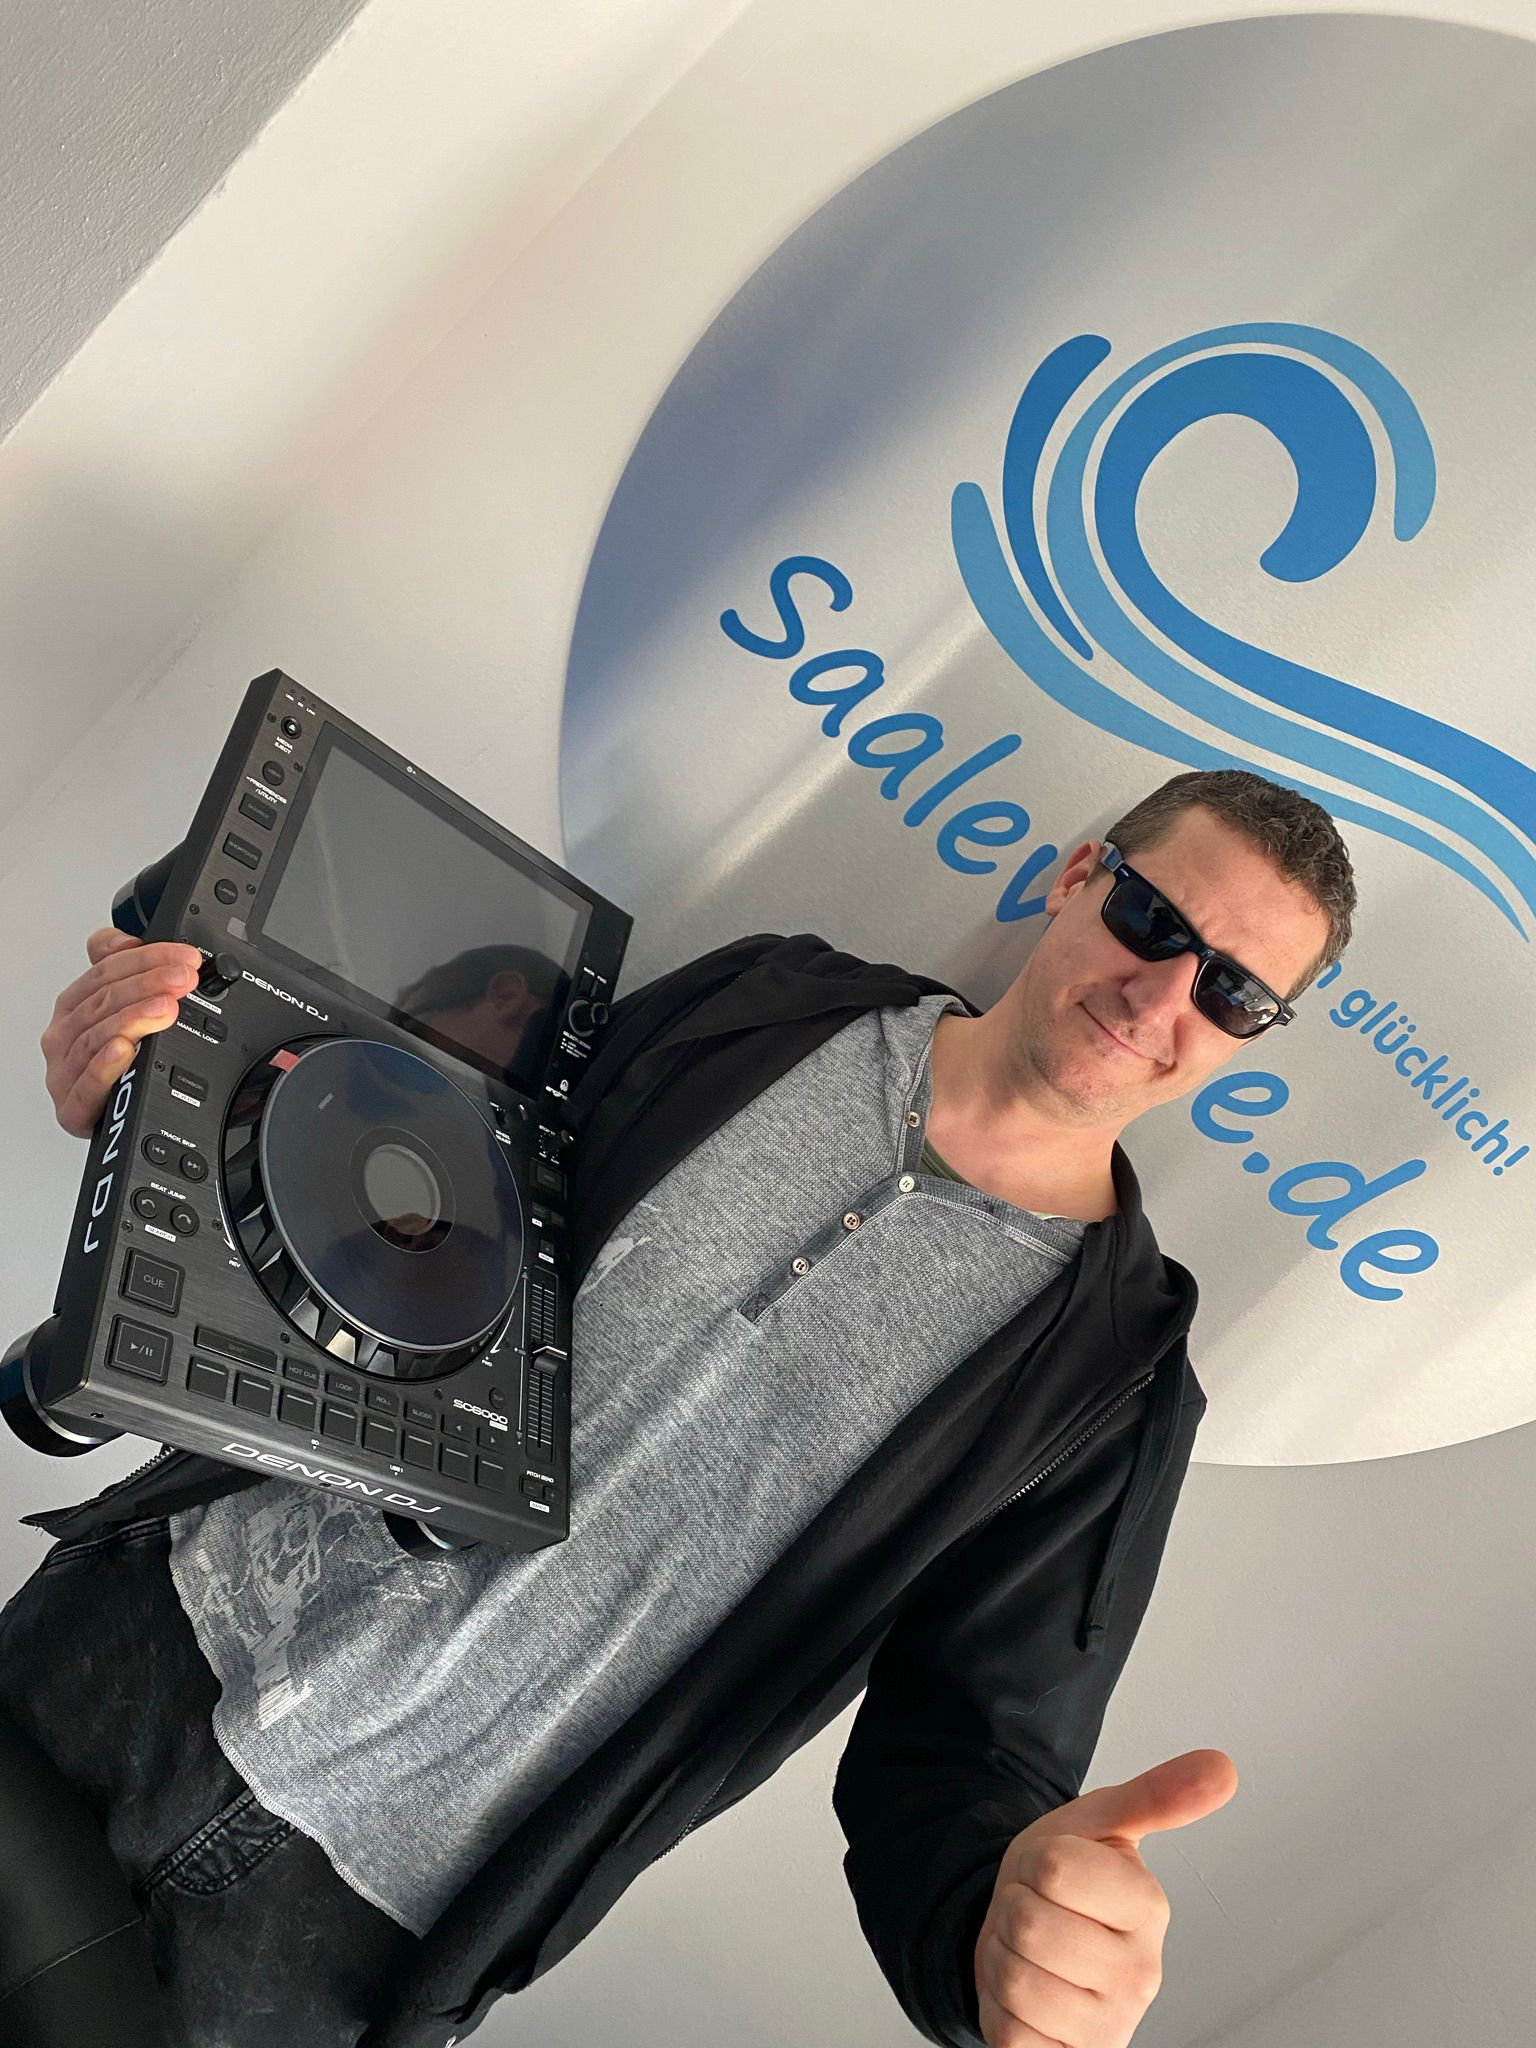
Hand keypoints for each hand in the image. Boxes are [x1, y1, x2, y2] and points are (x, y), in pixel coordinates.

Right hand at [40, 929, 202, 1137]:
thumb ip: (122, 968)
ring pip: (94, 1038)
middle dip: (148, 985)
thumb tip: (126, 938)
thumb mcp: (121, 1008)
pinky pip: (85, 1087)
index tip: (185, 958)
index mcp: (75, 1005)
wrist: (110, 1115)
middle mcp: (66, 1034)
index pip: (106, 970)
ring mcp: (66, 1072)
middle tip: (183, 979)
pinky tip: (124, 1051)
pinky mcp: (72, 1109)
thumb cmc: (113, 1061)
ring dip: (132, 1019)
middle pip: (102, 1001)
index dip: (148, 959)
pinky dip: (104, 1067)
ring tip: (165, 1009)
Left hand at [973, 1747, 1237, 2046]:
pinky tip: (1028, 1997)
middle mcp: (1140, 1976)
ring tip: (1030, 1950)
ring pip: (1014, 1979)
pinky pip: (1009, 2037)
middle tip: (1038, 1909)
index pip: (1054, 1866)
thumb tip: (1222, 1767)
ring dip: (1003, 1958)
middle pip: (1027, 1923)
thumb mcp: (1100, 1822)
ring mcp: (1110, 2029)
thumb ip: (1157, 1795)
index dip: (1034, 1860)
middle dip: (1013, 1908)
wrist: (1030, 1938)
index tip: (1053, 1869)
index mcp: (1148, 1907)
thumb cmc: (1063, 1879)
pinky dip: (1000, 2011)